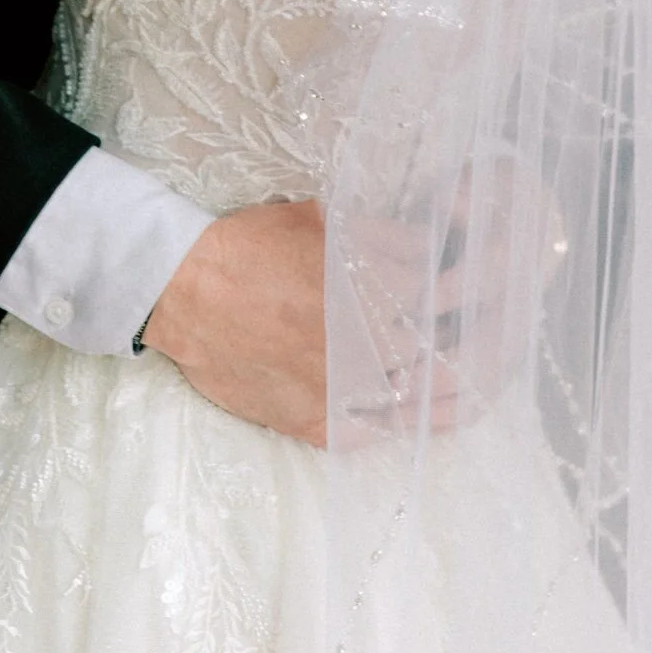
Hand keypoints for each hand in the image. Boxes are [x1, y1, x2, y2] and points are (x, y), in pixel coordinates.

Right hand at [144, 190, 517, 447]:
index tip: (465, 292)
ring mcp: (343, 388)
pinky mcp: (313, 420)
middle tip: (459, 339)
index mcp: (377, 289)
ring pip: (410, 398)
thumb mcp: (323, 219)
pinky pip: (367, 433)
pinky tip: (403, 416)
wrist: (186, 288)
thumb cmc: (253, 245)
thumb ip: (380, 236)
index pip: (443, 295)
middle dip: (450, 341)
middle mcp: (368, 345)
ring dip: (434, 390)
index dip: (458, 290)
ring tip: (447, 384)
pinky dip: (389, 425)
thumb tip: (424, 248)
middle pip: (434, 350)